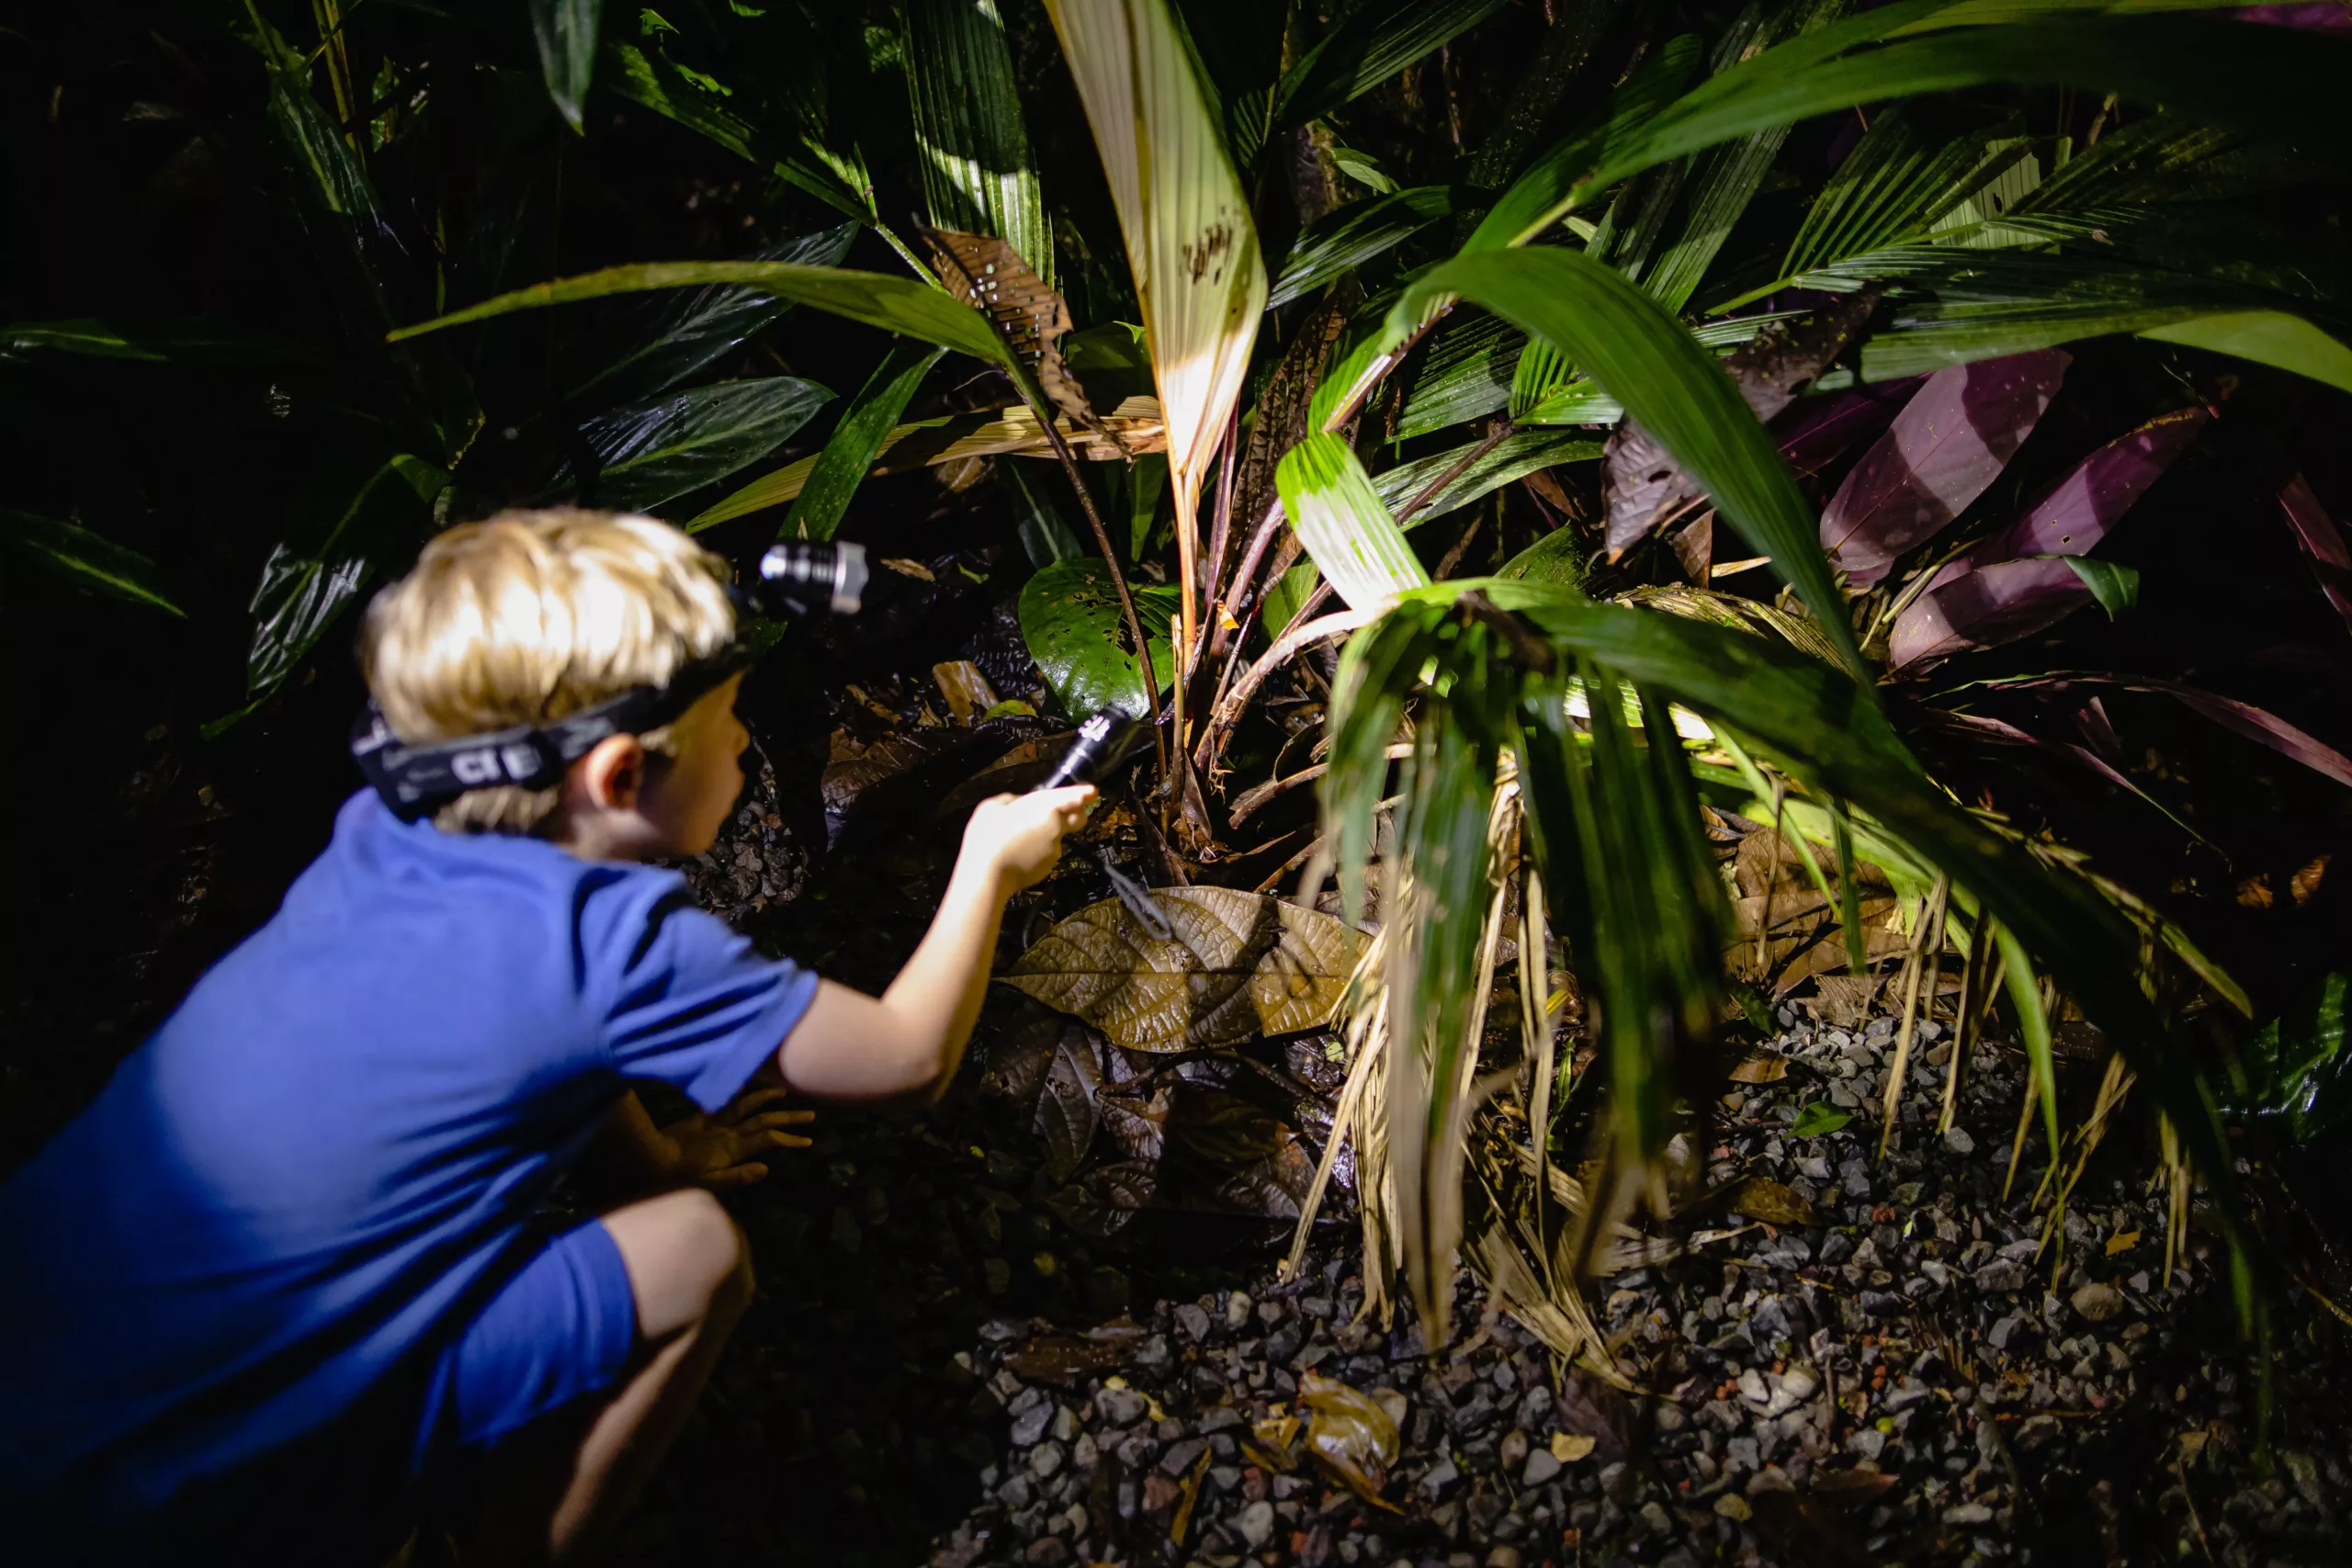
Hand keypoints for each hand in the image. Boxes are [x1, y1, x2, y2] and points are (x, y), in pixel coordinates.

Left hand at [659, 1087, 814, 1189]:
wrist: (650, 1157)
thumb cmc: (679, 1177)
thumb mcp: (709, 1183)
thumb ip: (738, 1176)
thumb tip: (767, 1169)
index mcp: (733, 1148)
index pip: (769, 1140)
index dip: (790, 1140)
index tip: (808, 1141)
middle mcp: (729, 1131)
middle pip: (765, 1120)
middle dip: (789, 1118)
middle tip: (810, 1115)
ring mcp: (716, 1121)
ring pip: (747, 1104)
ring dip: (766, 1098)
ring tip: (783, 1093)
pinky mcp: (702, 1116)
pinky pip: (723, 1100)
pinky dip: (736, 1091)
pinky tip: (743, 1085)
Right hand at [962, 785, 1094, 893]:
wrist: (988, 874)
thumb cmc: (987, 835)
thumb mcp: (992, 806)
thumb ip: (1011, 801)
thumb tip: (1018, 803)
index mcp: (1046, 807)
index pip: (1073, 797)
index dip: (1084, 794)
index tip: (1092, 792)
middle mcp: (1057, 827)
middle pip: (1078, 818)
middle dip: (1075, 814)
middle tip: (1056, 814)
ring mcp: (1054, 849)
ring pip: (1057, 837)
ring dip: (1045, 835)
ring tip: (1018, 839)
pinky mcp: (1048, 867)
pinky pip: (1046, 853)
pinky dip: (1037, 852)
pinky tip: (1017, 853)